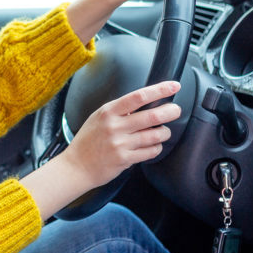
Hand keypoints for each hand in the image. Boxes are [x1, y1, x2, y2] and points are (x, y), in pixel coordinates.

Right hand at [61, 80, 179, 188]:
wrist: (76, 166)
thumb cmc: (88, 141)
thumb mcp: (98, 117)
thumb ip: (119, 110)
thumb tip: (144, 102)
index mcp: (108, 111)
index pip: (138, 97)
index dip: (159, 90)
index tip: (173, 86)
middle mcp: (114, 126)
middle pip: (151, 116)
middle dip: (169, 111)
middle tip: (176, 110)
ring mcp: (120, 143)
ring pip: (154, 135)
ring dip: (164, 133)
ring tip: (163, 132)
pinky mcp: (125, 159)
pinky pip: (150, 152)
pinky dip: (156, 148)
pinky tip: (154, 146)